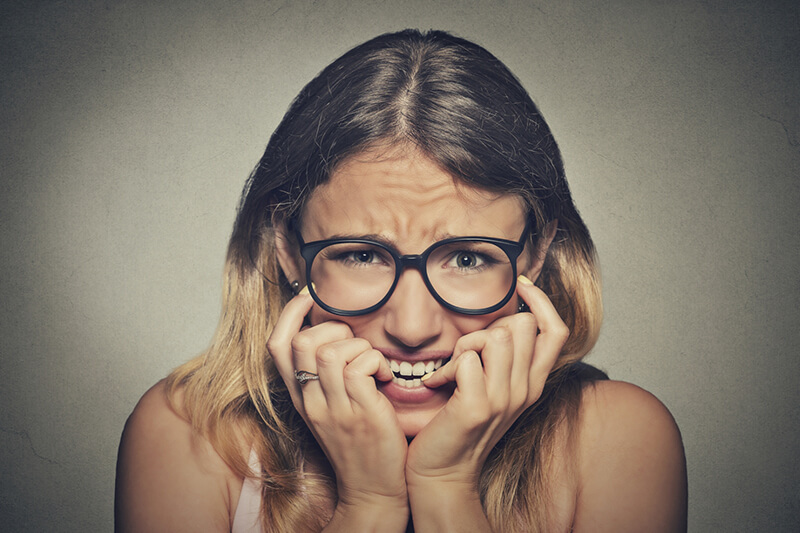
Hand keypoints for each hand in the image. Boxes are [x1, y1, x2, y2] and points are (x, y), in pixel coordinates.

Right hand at [266, 291, 408, 526]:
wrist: (373, 490)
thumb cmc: (359, 443)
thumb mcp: (330, 410)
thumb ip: (325, 377)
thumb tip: (333, 336)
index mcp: (301, 398)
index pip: (276, 346)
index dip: (290, 314)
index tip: (310, 296)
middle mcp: (311, 402)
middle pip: (303, 342)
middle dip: (333, 328)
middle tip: (355, 343)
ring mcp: (334, 409)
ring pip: (330, 352)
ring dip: (358, 346)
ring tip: (372, 363)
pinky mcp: (361, 414)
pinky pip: (360, 367)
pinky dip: (376, 362)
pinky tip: (385, 377)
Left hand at [406, 278, 568, 489]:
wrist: (442, 473)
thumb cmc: (460, 424)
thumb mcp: (493, 388)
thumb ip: (504, 358)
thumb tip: (505, 319)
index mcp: (533, 384)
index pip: (557, 331)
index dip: (542, 302)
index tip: (520, 287)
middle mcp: (525, 391)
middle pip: (522, 325)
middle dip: (488, 328)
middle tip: (465, 353)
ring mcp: (503, 401)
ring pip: (496, 337)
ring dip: (465, 346)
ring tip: (452, 370)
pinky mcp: (476, 408)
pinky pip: (466, 360)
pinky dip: (445, 367)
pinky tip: (436, 385)